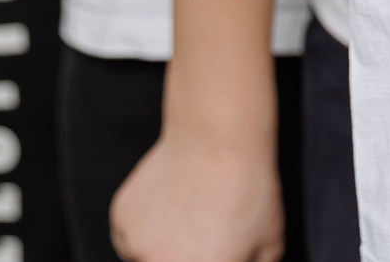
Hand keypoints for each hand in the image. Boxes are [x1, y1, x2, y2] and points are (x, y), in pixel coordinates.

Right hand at [110, 129, 284, 261]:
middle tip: (200, 241)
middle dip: (184, 257)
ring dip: (160, 252)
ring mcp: (134, 247)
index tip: (212, 251)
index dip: (211, 259)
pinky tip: (170, 206)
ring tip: (188, 221)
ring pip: (144, 259)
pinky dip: (146, 230)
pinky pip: (129, 239)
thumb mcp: (269, 247)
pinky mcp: (120, 221)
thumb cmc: (248, 192)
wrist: (216, 139)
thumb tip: (238, 261)